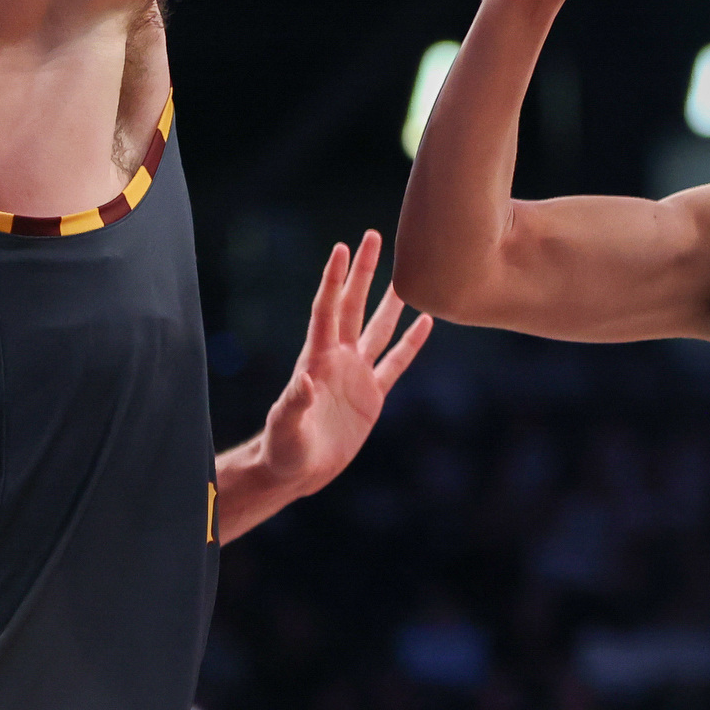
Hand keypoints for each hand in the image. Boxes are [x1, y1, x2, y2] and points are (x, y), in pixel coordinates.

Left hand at [258, 231, 432, 499]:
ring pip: (378, 327)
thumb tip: (303, 380)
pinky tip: (427, 321)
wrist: (296, 472)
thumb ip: (293, 404)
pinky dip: (411, 342)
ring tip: (407, 272)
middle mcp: (338, 359)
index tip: (343, 248)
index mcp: (317, 360)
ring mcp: (357, 374)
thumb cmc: (283, 450)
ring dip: (391, 300)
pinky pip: (396, 362)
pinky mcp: (372, 394)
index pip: (328, 310)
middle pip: (354, 306)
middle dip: (363, 272)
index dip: (335, 279)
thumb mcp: (285, 429)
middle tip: (374, 237)